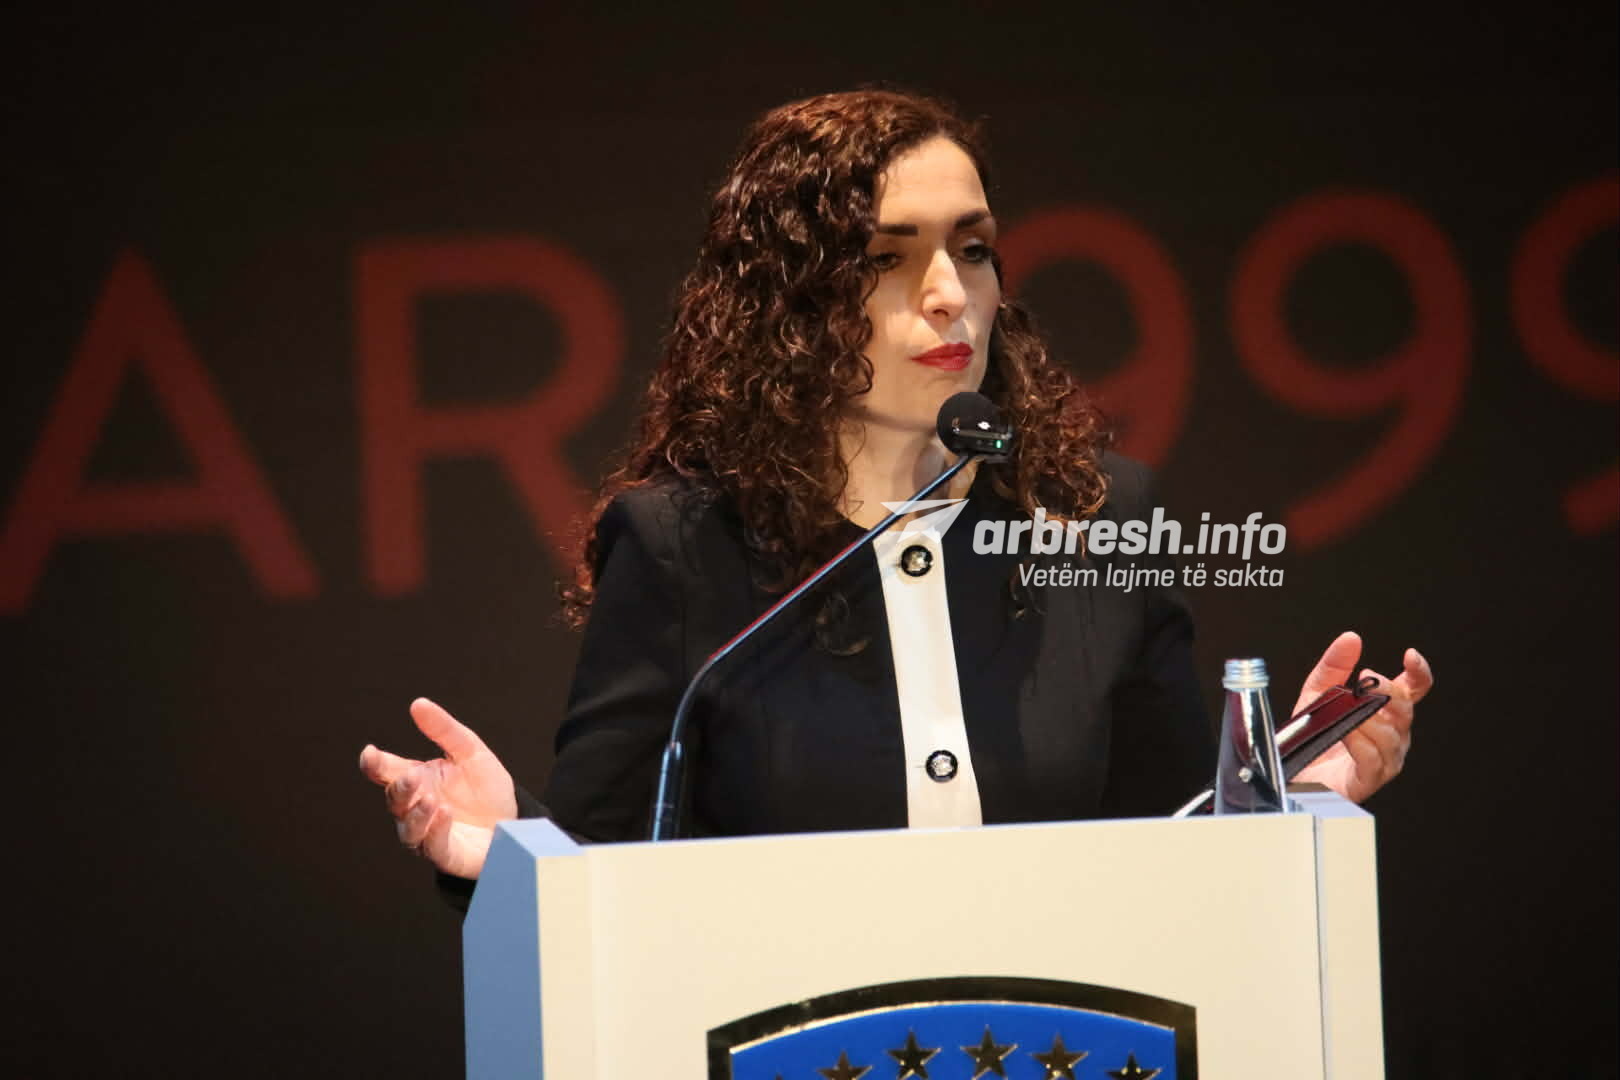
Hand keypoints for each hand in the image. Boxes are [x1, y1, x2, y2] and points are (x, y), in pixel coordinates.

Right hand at [357, 698, 518, 878]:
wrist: (514, 821)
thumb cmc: (486, 788)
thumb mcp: (471, 751)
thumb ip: (444, 729)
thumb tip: (418, 703)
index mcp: (418, 779)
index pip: (386, 771)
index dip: (374, 764)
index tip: (370, 754)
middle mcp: (415, 807)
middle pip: (395, 799)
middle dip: (399, 788)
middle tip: (411, 776)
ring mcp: (428, 833)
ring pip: (408, 828)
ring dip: (415, 814)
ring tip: (430, 799)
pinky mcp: (445, 854)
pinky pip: (433, 845)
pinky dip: (435, 830)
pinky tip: (444, 813)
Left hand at [1292, 631, 1432, 803]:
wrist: (1292, 774)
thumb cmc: (1313, 737)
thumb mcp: (1318, 693)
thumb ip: (1334, 666)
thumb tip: (1350, 639)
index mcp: (1385, 712)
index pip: (1414, 690)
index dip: (1419, 673)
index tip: (1411, 656)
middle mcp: (1392, 735)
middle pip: (1405, 710)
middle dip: (1388, 691)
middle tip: (1367, 680)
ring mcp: (1385, 758)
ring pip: (1391, 735)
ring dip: (1370, 717)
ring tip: (1351, 708)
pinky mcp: (1369, 779)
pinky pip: (1373, 759)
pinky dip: (1360, 742)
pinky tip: (1348, 732)